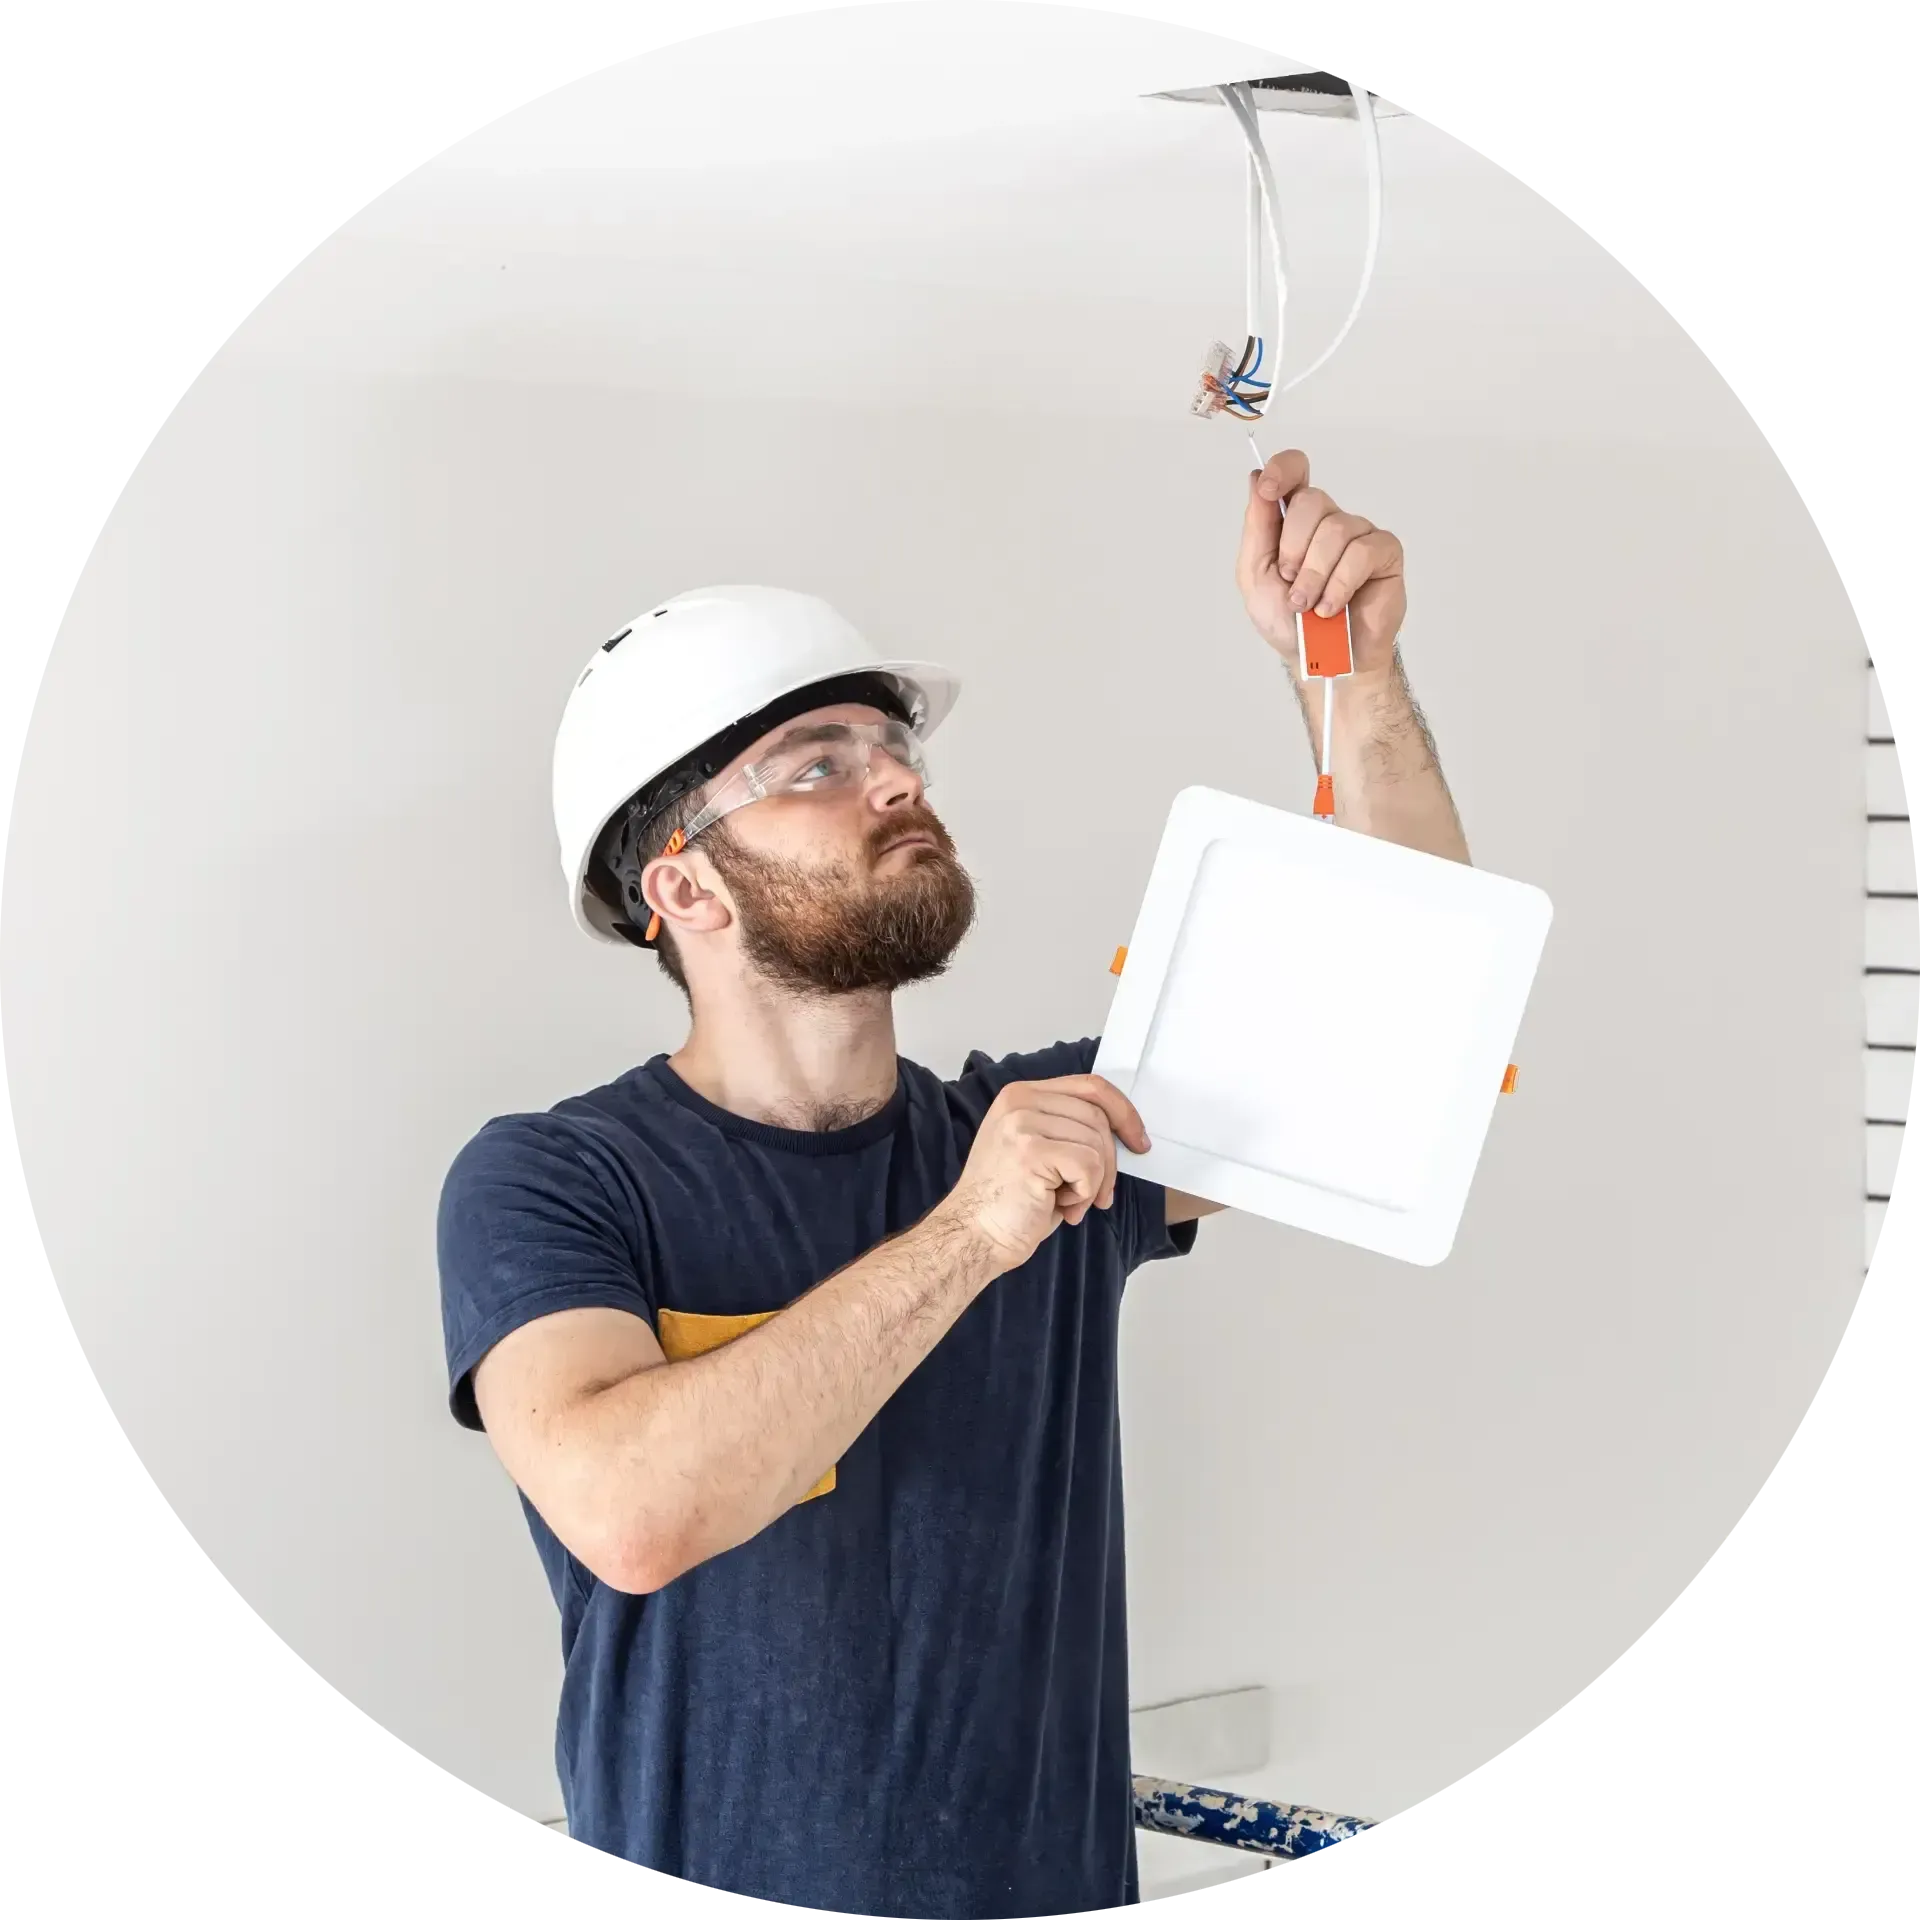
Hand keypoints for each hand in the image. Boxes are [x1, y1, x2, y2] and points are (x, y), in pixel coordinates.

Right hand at [938, 1075, 1150, 1272]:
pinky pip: (1089, 1166)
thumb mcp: (1037, 1148)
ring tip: (1068, 1202)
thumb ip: (1068, 1128)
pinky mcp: (1030, 1151)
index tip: (1138, 1141)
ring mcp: (1022, 1124)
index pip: (1090, 1086)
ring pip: (1097, 1144)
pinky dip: (1085, 1194)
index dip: (1123, 1112)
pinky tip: (1061, 1207)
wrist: (972, 1236)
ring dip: (1094, 1183)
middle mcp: (1019, 1101)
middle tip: (1098, 1195)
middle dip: (1110, 1162)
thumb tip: (1123, 1131)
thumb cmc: (1009, 1202)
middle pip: (1098, 1116)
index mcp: (1021, 1094)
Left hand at [1237, 449, 1405, 676]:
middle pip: (1311, 501)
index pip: (1295, 471)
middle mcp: (1328, 521)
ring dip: (1314, 576)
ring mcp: (1358, 535)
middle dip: (1293, 549)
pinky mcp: (1384, 553)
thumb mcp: (1255, 576)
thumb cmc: (1288, 622)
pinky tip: (1332, 608)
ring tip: (1310, 606)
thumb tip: (1256, 479)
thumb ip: (1257, 528)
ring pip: (1335, 530)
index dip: (1283, 470)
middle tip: (1290, 583)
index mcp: (1295, 521)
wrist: (1321, 661)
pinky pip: (1361, 552)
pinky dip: (1339, 585)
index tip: (1268, 489)